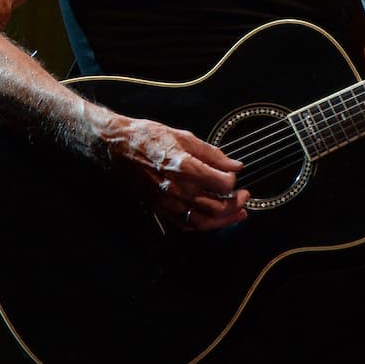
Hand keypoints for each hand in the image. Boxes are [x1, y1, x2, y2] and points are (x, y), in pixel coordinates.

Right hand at [100, 116, 250, 230]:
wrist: (119, 148)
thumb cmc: (149, 137)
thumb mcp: (185, 137)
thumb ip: (213, 154)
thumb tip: (235, 165)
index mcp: (186, 168)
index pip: (223, 183)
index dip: (233, 180)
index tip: (234, 175)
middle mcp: (178, 189)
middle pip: (217, 207)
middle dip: (236, 204)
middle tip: (244, 197)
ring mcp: (168, 203)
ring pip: (204, 222)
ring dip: (224, 221)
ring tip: (237, 214)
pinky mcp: (160, 209)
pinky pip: (185, 226)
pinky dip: (202, 225)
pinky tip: (212, 219)